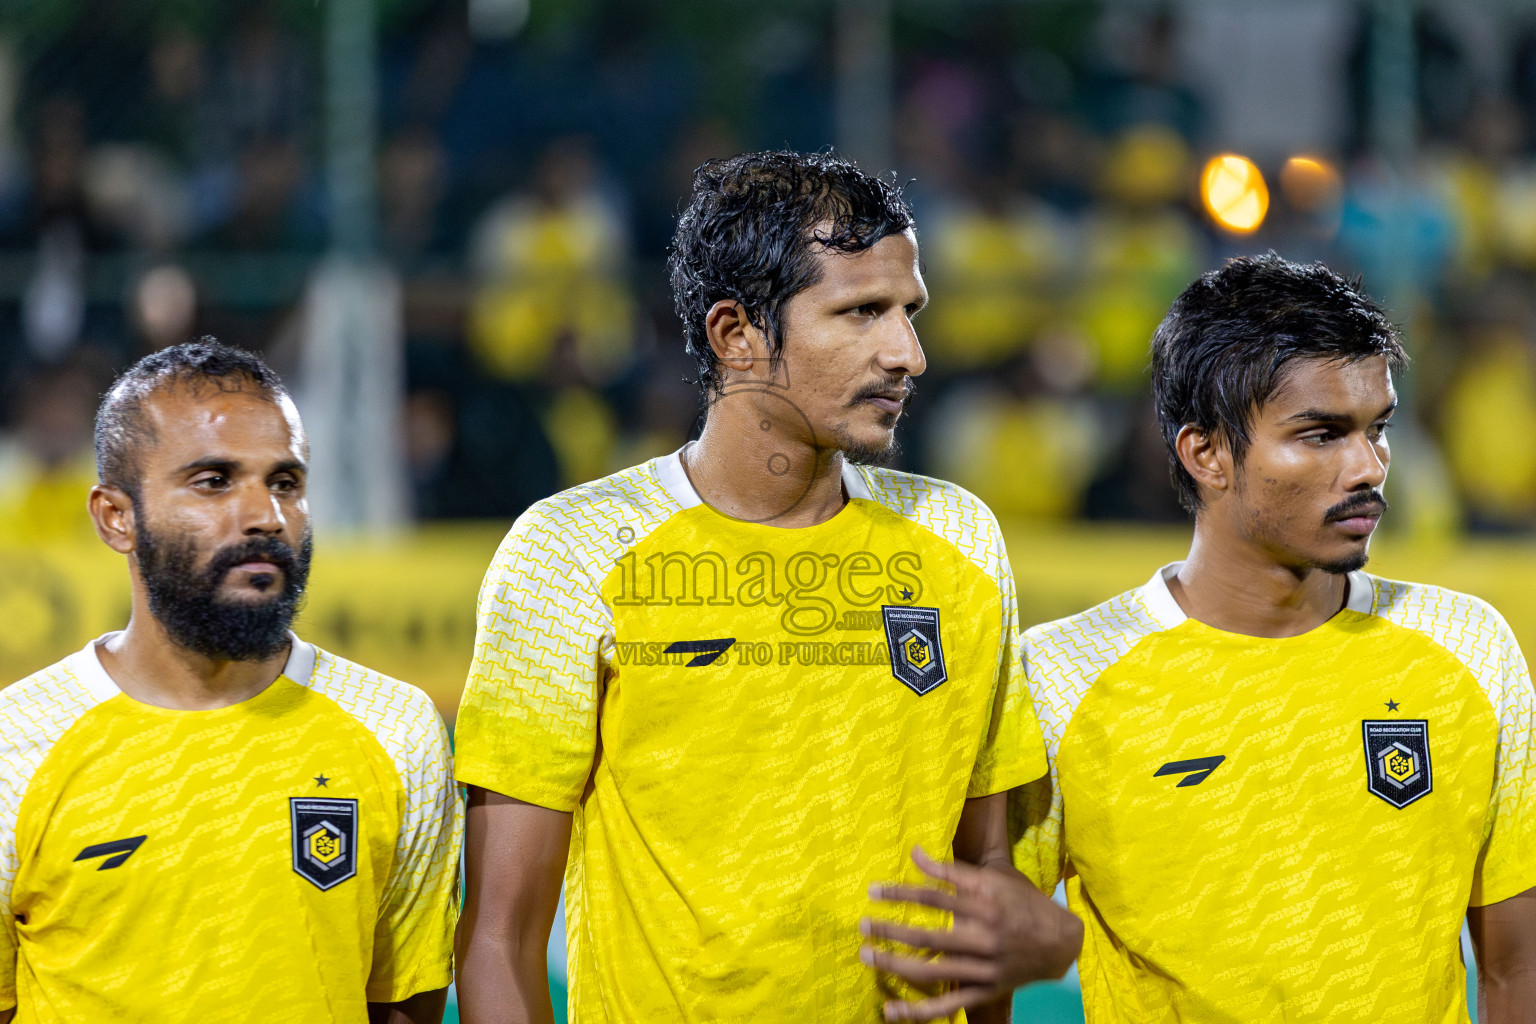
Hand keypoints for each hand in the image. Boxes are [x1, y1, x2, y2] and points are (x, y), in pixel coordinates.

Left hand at [859, 846, 1081, 1021]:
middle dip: (890, 931)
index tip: (872, 891)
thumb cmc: (1023, 901)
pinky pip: (948, 1006)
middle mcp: (985, 936)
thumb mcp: (993, 877)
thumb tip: (914, 852)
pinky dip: (918, 1012)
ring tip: (867, 956)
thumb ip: (952, 869)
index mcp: (986, 903)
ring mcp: (985, 967)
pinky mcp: (985, 991)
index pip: (935, 897)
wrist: (1062, 942)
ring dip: (895, 965)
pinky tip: (891, 1010)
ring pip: (933, 971)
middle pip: (929, 937)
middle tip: (862, 925)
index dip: (901, 893)